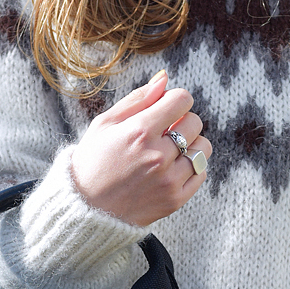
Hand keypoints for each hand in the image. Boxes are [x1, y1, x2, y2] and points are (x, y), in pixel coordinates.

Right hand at [70, 70, 211, 226]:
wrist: (86, 210)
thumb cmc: (92, 162)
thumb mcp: (105, 124)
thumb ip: (138, 99)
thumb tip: (165, 79)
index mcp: (139, 132)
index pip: (182, 100)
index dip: (175, 100)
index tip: (166, 110)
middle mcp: (157, 156)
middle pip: (195, 122)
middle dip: (182, 122)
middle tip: (164, 133)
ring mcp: (168, 180)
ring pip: (203, 149)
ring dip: (191, 145)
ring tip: (170, 152)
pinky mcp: (175, 199)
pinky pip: (201, 173)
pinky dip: (191, 168)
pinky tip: (172, 169)